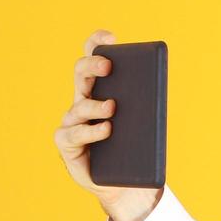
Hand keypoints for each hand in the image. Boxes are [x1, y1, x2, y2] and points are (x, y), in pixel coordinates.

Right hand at [54, 29, 162, 220]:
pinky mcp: (66, 143)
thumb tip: (154, 92)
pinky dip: (92, 132)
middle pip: (81, 74)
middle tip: (109, 66)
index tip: (110, 36)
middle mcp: (82, 101)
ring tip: (112, 108)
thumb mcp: (143, 125)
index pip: (93, 58)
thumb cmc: (132, 149)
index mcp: (99, 90)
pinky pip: (76, 134)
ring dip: (96, 106)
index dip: (97, 43)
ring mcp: (71, 122)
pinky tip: (107, 129)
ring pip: (80, 106)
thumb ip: (145, 107)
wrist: (123, 184)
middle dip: (93, 65)